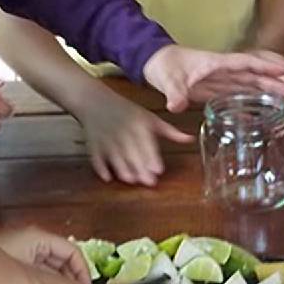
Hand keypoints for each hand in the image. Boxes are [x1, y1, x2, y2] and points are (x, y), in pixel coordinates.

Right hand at [75, 89, 192, 185]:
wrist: (95, 100)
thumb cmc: (126, 111)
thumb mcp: (149, 117)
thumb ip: (170, 131)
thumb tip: (190, 139)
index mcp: (138, 123)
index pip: (146, 142)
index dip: (152, 157)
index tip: (158, 170)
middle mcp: (122, 130)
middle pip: (132, 152)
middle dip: (140, 167)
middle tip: (149, 182)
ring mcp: (106, 138)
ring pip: (115, 156)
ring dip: (123, 169)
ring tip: (132, 180)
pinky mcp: (93, 144)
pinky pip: (96, 157)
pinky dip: (101, 168)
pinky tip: (108, 178)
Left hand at [142, 45, 283, 113]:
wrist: (153, 63)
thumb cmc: (162, 65)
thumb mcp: (167, 78)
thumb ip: (173, 92)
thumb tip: (176, 106)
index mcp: (215, 64)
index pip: (244, 63)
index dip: (264, 66)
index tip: (283, 69)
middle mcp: (221, 71)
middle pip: (253, 75)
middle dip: (274, 82)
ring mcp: (219, 80)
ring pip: (248, 85)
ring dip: (267, 92)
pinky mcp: (214, 89)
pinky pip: (237, 95)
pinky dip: (251, 102)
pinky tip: (261, 111)